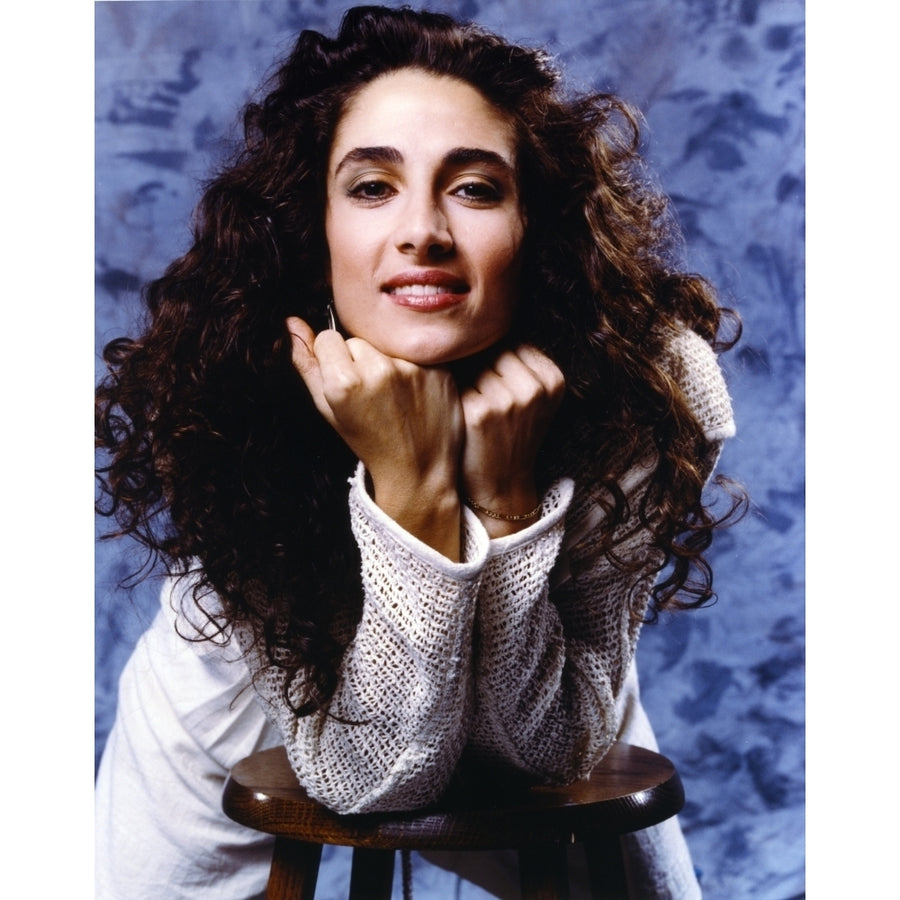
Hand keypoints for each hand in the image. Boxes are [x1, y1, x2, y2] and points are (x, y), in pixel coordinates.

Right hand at [287, 317, 463, 557]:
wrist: (420, 469)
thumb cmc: (369, 442)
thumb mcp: (329, 410)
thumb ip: (307, 365)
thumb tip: (291, 323)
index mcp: (345, 383)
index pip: (328, 338)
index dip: (333, 359)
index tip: (346, 382)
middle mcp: (379, 370)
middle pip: (358, 339)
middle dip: (360, 360)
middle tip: (372, 394)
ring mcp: (412, 368)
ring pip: (386, 344)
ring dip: (387, 360)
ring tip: (393, 394)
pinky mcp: (438, 369)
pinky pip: (415, 352)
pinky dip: (413, 366)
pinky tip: (413, 392)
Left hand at [459, 346, 564, 535]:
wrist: (501, 486)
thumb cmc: (509, 436)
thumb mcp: (530, 399)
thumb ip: (516, 362)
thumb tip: (476, 321)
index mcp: (553, 378)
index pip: (512, 340)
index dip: (491, 352)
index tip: (482, 371)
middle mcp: (536, 387)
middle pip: (492, 348)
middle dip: (475, 360)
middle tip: (466, 381)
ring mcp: (509, 399)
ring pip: (472, 362)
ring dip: (460, 372)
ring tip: (459, 394)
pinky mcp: (481, 412)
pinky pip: (456, 382)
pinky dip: (449, 390)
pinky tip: (450, 406)